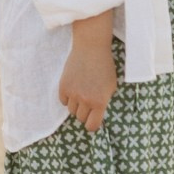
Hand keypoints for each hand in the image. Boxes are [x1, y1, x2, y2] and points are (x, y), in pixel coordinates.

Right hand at [61, 18, 117, 132]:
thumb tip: (96, 117)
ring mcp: (73, 94)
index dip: (91, 124)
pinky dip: (67, 97)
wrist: (91, 48)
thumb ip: (103, 103)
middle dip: (84, 111)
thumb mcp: (110, 87)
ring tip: (82, 90)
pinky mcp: (63, 87)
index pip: (92, 126)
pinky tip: (74, 86)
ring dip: (76, 104)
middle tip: (88, 99)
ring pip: (71, 110)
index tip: (91, 120)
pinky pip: (63, 101)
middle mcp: (86, 100)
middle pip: (80, 118)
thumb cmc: (104, 66)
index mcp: (100, 102)